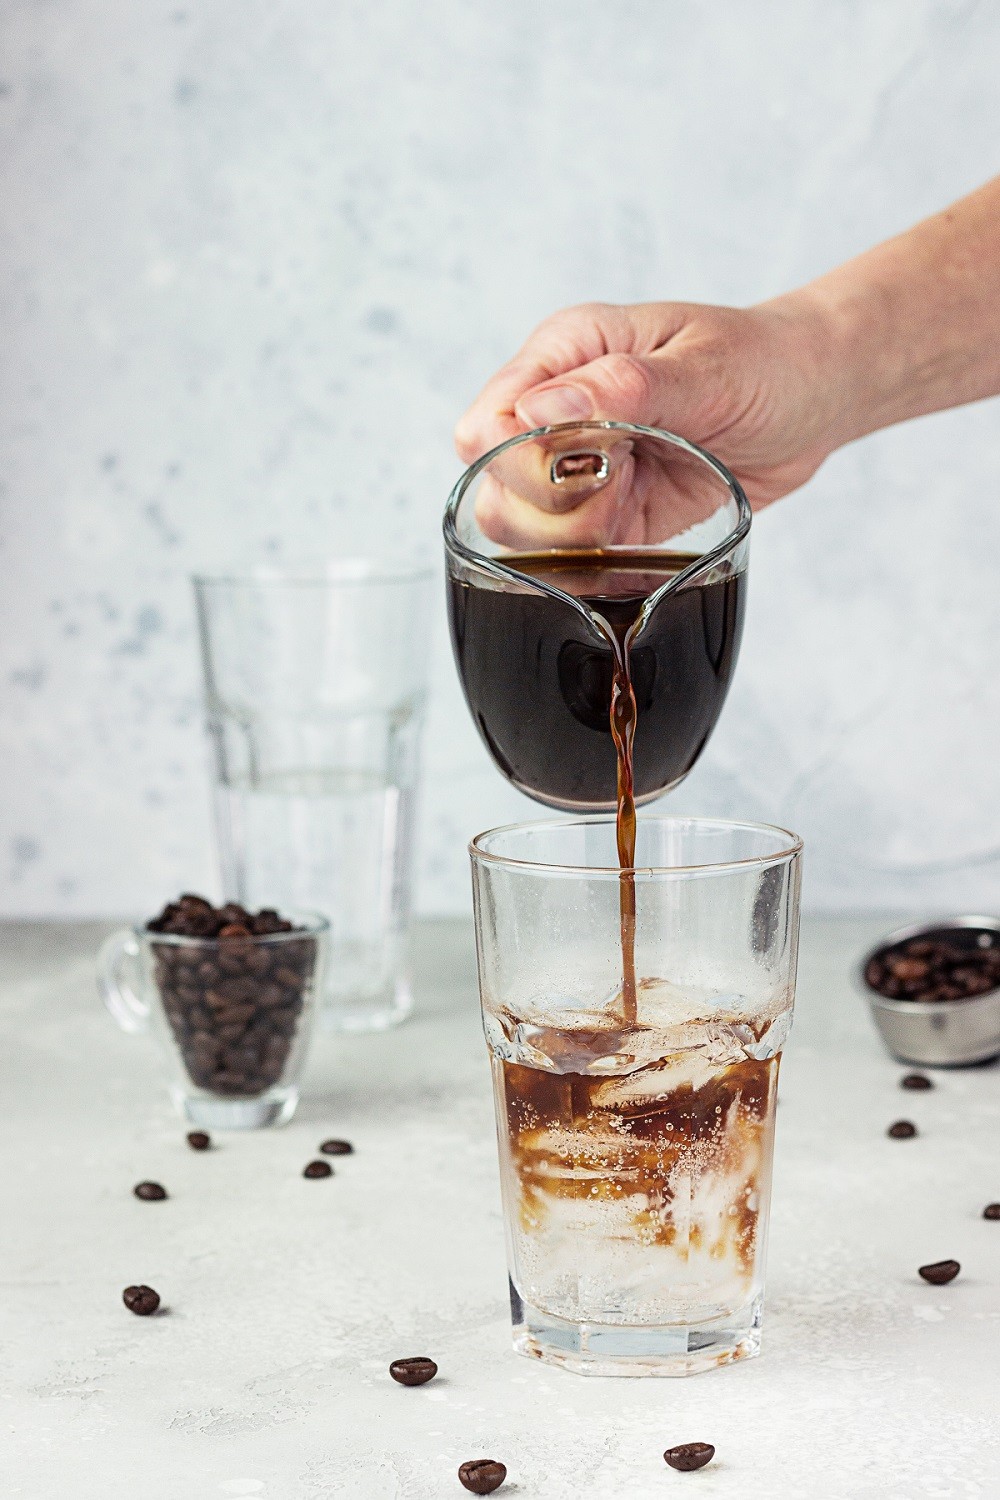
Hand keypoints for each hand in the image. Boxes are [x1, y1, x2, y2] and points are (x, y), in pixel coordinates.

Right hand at [454, 297, 843, 546]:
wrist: (811, 401)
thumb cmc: (762, 362)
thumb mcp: (704, 366)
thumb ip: (622, 388)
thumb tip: (540, 407)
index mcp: (564, 354)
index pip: (488, 423)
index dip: (523, 459)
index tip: (591, 455)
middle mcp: (554, 413)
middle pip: (494, 486)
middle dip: (558, 500)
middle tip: (626, 470)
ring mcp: (573, 470)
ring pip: (520, 532)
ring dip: (579, 531)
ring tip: (638, 491)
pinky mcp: (601, 518)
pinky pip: (565, 557)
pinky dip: (596, 557)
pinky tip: (641, 527)